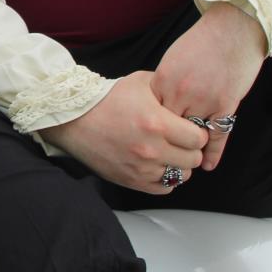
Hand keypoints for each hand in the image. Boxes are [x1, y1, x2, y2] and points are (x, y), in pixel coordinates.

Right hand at [40, 70, 208, 194]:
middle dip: (190, 149)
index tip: (188, 129)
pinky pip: (164, 188)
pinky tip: (158, 165)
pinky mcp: (131, 180)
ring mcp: (141, 167)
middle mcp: (152, 149)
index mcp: (158, 123)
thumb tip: (187, 96)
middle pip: (194, 159)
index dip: (196, 132)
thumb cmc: (104, 99)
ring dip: (179, 165)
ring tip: (168, 153)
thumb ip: (167, 89)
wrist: (72, 119)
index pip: (199, 139)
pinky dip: (165, 178)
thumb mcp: (138, 83)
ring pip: (182, 176)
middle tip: (179, 141)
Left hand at [151, 4, 264, 170]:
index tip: (145, 136)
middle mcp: (180, 93)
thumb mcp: (172, 60)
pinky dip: (213, 153)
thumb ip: (163, 83)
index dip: (149, 125)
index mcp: (163, 80)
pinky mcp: (226, 105)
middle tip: (161, 154)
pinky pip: (218, 136)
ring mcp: (204, 101)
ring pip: (191, 135)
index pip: (151, 112)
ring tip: (184, 161)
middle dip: (164, 140)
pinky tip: (208, 165)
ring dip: (188, 148)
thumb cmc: (201, 41)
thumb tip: (156, 103)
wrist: (233, 29)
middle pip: (168, 127)